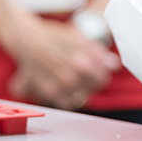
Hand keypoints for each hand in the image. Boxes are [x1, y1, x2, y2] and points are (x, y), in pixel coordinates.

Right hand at [4, 12, 120, 109]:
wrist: (27, 40)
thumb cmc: (55, 37)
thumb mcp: (80, 38)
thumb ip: (99, 53)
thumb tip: (114, 66)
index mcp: (82, 63)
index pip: (105, 76)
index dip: (104, 71)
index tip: (100, 68)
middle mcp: (71, 77)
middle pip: (97, 86)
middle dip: (95, 79)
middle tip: (88, 72)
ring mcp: (59, 87)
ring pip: (83, 97)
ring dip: (83, 90)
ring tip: (76, 79)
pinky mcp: (48, 93)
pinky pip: (66, 103)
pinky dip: (68, 98)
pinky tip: (66, 88)